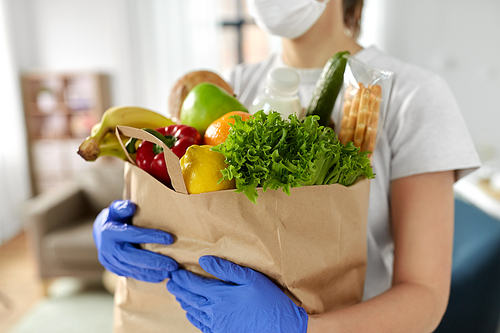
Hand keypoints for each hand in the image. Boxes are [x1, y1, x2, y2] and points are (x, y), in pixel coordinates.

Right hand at [93, 200, 177, 281]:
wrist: (100, 232)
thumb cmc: (115, 217)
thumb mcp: (116, 209)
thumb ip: (123, 207)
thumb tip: (131, 206)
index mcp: (110, 232)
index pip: (134, 234)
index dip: (152, 236)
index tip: (170, 239)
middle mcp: (109, 249)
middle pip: (134, 257)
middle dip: (155, 262)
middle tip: (173, 265)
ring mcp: (110, 261)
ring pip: (133, 269)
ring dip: (153, 272)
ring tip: (170, 272)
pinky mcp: (114, 269)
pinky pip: (131, 275)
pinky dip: (146, 277)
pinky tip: (161, 276)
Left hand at [167, 256, 307, 332]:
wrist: (282, 328)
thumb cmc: (270, 301)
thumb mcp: (251, 278)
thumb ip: (226, 269)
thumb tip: (204, 260)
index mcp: (221, 296)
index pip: (194, 284)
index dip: (183, 277)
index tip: (175, 271)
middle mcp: (215, 313)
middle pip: (190, 299)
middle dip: (179, 289)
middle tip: (170, 282)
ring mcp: (217, 326)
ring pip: (194, 312)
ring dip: (183, 302)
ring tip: (177, 294)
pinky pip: (201, 325)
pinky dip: (192, 316)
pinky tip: (191, 312)